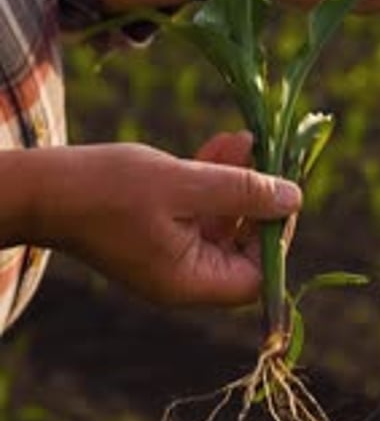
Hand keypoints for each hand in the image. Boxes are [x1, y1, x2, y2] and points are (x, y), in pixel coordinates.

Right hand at [34, 141, 300, 307]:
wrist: (44, 189)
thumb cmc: (109, 189)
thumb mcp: (184, 185)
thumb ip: (242, 193)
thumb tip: (293, 198)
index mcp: (190, 281)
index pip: (256, 276)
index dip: (277, 237)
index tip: (282, 193)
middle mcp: (184, 277)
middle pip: (242, 247)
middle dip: (258, 199)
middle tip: (269, 158)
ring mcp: (170, 255)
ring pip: (222, 222)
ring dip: (237, 181)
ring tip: (247, 139)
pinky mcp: (158, 232)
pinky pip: (198, 211)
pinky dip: (213, 181)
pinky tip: (224, 144)